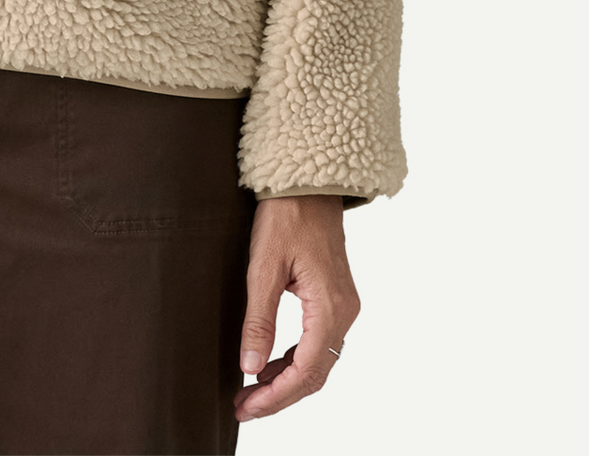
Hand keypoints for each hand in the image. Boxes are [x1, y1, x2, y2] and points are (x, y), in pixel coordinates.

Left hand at [234, 194, 359, 421]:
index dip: (276, 395)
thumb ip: (259, 320)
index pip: (306, 371)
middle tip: (244, 407)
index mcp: (330, 308)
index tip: (247, 405)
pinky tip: (270, 364)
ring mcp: (344, 306)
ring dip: (287, 380)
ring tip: (251, 391)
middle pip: (316, 374)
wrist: (308, 182)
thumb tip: (250, 368)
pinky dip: (295, 360)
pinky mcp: (336, 298)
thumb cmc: (286, 215)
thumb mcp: (264, 267)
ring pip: (318, 361)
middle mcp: (344, 312)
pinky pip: (319, 343)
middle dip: (280, 395)